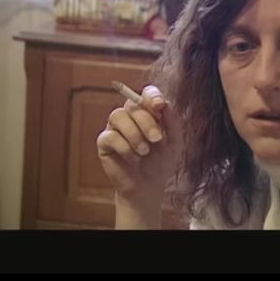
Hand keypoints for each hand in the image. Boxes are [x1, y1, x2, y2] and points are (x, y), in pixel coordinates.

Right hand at [97, 85, 183, 205]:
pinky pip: (110, 136)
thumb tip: (165, 104)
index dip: (151, 95)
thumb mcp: (174, 143)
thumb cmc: (161, 162)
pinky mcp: (105, 142)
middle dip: (146, 121)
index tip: (159, 105)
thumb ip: (173, 122)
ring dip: (134, 134)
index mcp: (148, 112)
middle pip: (132, 104)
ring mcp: (115, 128)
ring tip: (144, 152)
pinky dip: (124, 147)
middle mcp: (130, 116)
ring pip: (117, 115)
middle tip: (156, 139)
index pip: (146, 93)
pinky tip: (132, 159)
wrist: (148, 186)